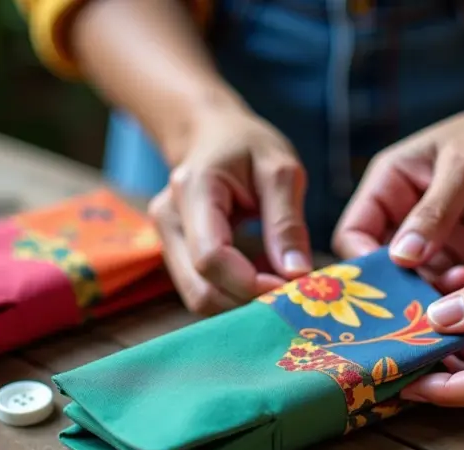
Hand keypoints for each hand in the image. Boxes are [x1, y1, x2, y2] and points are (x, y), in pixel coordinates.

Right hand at [149, 107, 311, 314]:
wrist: (209, 134)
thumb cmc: (247, 145)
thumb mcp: (280, 169)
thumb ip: (287, 221)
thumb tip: (297, 274)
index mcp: (193, 190)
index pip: (211, 258)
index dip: (250, 283)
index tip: (291, 286)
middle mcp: (168, 220)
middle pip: (200, 290)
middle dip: (247, 302)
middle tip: (291, 294)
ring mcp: (166, 240)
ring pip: (198, 298)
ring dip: (241, 303)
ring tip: (278, 283)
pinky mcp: (174, 255)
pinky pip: (202, 290)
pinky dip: (234, 295)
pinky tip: (262, 277)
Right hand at [332, 99, 463, 291]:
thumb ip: (434, 210)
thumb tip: (401, 256)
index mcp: (388, 185)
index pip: (355, 233)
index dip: (362, 263)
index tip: (387, 284)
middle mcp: (401, 215)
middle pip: (381, 266)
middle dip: (400, 288)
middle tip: (425, 303)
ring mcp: (430, 238)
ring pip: (414, 281)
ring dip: (434, 293)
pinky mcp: (459, 252)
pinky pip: (447, 283)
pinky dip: (461, 291)